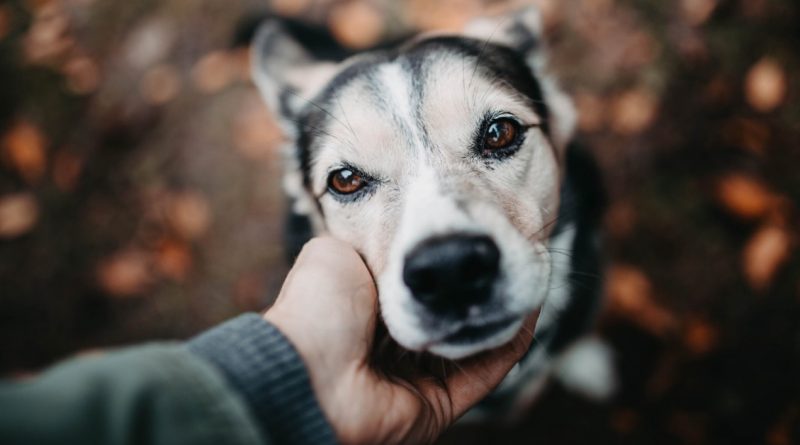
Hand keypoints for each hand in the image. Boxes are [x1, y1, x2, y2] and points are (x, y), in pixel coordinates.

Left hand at [264, 237, 536, 444]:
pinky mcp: (442, 404)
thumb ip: (369, 240)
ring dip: (499, 307)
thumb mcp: (334, 251)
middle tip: (505, 250)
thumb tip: (396, 235)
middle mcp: (394, 347)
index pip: (417, 287)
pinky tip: (528, 302)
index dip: (444, 261)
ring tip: (524, 268)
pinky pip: (488, 371)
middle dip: (476, 285)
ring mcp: (419, 378)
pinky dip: (510, 338)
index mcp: (367, 311)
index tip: (471, 231)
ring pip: (475, 342)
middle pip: (448, 314)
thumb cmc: (317, 307)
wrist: (308, 370)